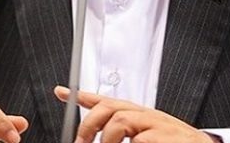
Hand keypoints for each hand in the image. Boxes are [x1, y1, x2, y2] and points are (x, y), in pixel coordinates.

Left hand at [54, 85, 214, 142]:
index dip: (83, 96)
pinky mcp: (168, 138)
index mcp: (141, 116)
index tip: (61, 92)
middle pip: (111, 108)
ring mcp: (159, 126)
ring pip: (122, 120)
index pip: (108, 101)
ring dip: (109, 139)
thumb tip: (101, 135)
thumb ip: (126, 135)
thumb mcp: (147, 136)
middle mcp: (149, 117)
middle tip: (81, 142)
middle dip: (90, 124)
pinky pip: (141, 140)